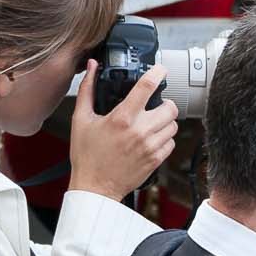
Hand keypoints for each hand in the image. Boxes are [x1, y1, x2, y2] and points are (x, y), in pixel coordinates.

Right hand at [69, 61, 177, 200]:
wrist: (94, 187)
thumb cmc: (87, 156)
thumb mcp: (81, 119)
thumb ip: (87, 90)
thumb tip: (92, 68)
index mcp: (122, 118)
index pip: (147, 87)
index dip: (158, 73)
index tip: (160, 69)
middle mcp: (140, 131)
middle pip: (170, 106)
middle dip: (164, 102)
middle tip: (154, 105)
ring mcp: (150, 146)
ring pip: (173, 125)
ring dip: (165, 121)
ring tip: (152, 123)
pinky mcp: (156, 159)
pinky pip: (172, 143)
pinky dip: (165, 139)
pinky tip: (151, 139)